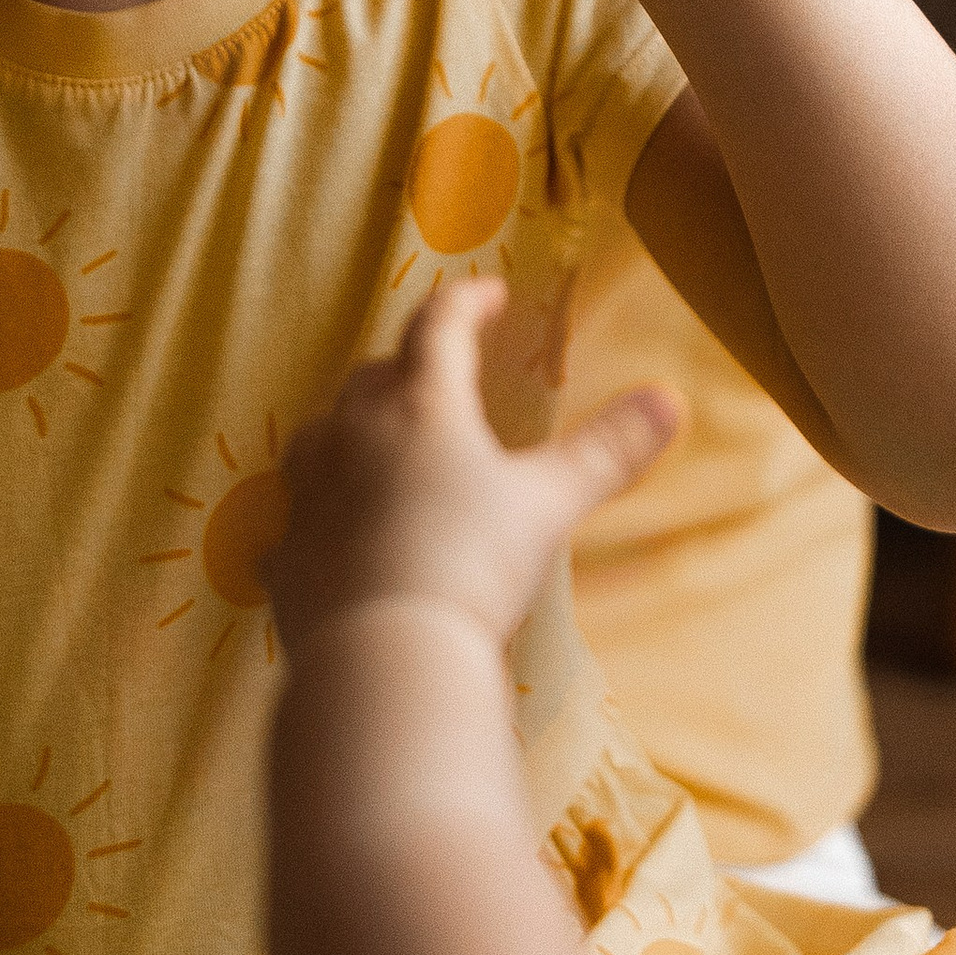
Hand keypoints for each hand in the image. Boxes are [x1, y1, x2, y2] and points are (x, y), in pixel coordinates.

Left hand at [269, 276, 680, 653]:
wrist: (385, 656)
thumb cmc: (473, 564)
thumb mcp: (551, 504)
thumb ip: (609, 450)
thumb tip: (671, 398)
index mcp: (423, 406)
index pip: (440, 326)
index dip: (467, 303)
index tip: (490, 297)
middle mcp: (354, 434)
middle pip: (375, 377)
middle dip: (408, 366)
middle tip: (438, 375)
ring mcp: (309, 493)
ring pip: (320, 435)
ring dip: (348, 428)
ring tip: (373, 441)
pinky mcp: (284, 554)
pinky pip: (291, 519)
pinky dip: (314, 514)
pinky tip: (325, 532)